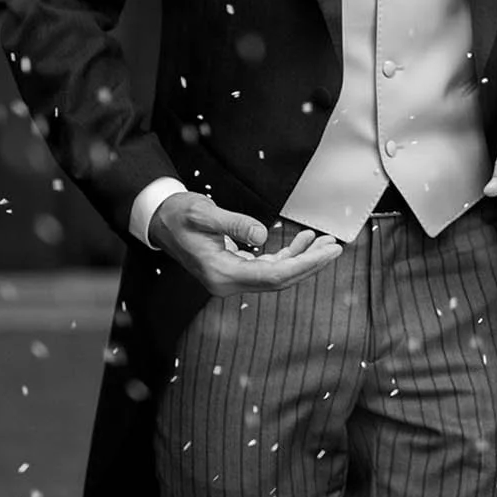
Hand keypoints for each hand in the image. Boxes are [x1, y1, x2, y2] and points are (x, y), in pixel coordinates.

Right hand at [147, 193, 342, 295]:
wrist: (161, 219)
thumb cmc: (180, 214)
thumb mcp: (204, 213)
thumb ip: (234, 224)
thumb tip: (262, 235)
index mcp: (221, 274)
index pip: (272, 275)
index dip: (304, 264)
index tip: (328, 252)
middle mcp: (227, 282)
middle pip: (279, 280)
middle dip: (310, 264)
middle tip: (336, 248)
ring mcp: (231, 278)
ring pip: (277, 274)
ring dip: (303, 259)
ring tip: (327, 243)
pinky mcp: (235, 269)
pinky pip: (268, 267)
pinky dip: (289, 255)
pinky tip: (304, 241)